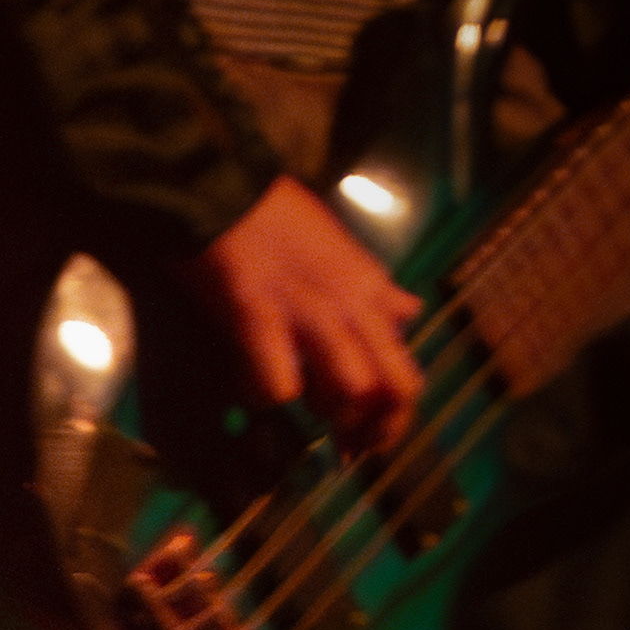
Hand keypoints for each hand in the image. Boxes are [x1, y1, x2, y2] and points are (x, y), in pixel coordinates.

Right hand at [198, 169, 419, 442]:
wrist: (220, 187)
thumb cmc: (274, 217)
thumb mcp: (341, 248)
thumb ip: (376, 288)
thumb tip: (410, 311)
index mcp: (371, 291)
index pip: (407, 374)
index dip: (394, 419)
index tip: (369, 439)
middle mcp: (351, 305)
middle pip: (392, 391)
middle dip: (370, 429)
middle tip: (340, 442)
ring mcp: (308, 312)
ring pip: (347, 391)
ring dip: (321, 408)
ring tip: (296, 398)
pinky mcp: (259, 316)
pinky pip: (276, 384)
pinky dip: (261, 394)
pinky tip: (247, 381)